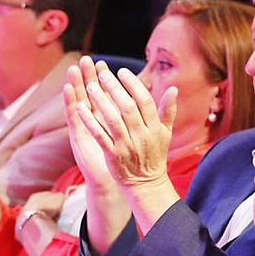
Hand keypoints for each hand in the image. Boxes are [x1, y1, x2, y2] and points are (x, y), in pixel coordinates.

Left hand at [70, 59, 175, 190]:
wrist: (146, 184)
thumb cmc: (155, 154)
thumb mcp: (165, 133)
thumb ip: (168, 110)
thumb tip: (174, 88)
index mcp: (154, 127)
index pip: (144, 101)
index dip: (133, 85)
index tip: (121, 71)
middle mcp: (141, 135)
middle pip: (127, 108)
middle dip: (114, 89)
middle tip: (101, 73)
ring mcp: (126, 145)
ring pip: (112, 120)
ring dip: (100, 102)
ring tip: (89, 85)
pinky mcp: (112, 155)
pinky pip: (100, 136)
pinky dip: (90, 122)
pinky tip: (80, 108)